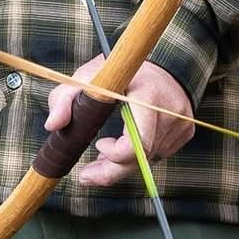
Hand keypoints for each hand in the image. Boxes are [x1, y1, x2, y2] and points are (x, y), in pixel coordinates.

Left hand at [44, 55, 194, 190]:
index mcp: (148, 94)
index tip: (98, 146)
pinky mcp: (186, 132)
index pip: (138, 140)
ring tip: (104, 150)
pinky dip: (138, 156)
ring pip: (148, 159)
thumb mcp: (86, 78)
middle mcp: (170, 110)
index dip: (116, 154)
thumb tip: (52, 125)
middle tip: (87, 175)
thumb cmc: (119, 72)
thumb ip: (64, 99)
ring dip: (122, 162)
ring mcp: (181, 123)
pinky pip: (158, 155)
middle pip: (141, 157)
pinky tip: (125, 145)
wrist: (161, 63)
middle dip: (111, 171)